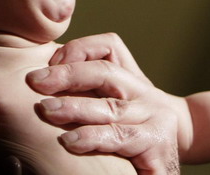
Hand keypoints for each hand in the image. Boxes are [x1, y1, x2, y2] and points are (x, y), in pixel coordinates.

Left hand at [27, 33, 181, 174]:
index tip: (46, 64)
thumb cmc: (134, 135)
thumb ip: (89, 92)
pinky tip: (70, 142)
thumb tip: (42, 81)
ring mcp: (155, 118)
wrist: (174, 161)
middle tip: (35, 82)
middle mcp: (146, 93)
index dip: (77, 50)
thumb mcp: (115, 107)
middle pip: (106, 72)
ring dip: (75, 107)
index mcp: (133, 79)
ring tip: (47, 109)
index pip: (110, 47)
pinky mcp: (158, 146)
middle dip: (68, 75)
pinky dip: (93, 138)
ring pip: (111, 107)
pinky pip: (121, 138)